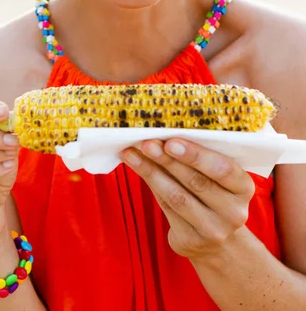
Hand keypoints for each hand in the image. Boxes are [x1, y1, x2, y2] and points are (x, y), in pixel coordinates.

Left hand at [121, 138, 254, 262]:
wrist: (219, 243)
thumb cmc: (213, 195)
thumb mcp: (218, 179)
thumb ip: (199, 160)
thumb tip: (164, 133)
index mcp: (244, 188)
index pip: (223, 169)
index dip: (197, 156)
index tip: (171, 142)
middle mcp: (234, 212)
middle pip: (196, 182)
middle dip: (168, 160)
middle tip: (147, 143)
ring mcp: (214, 231)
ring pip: (177, 197)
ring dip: (151, 172)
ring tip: (132, 153)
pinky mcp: (191, 242)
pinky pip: (166, 208)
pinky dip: (150, 184)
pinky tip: (137, 168)